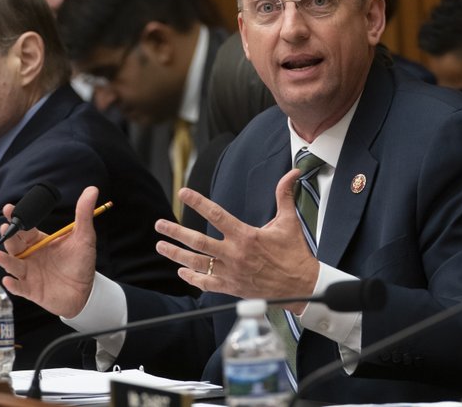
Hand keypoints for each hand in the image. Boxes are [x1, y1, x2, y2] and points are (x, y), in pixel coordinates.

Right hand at [0, 186, 98, 318]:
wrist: (87, 291)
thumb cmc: (82, 262)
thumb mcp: (84, 236)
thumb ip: (84, 214)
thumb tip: (92, 189)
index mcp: (40, 241)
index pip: (25, 227)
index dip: (17, 217)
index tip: (10, 207)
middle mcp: (31, 256)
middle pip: (15, 244)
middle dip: (9, 236)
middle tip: (6, 228)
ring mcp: (29, 273)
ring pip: (13, 265)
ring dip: (5, 260)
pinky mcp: (31, 290)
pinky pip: (19, 288)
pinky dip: (13, 285)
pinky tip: (8, 280)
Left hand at [154, 169, 319, 313]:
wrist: (302, 286)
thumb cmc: (295, 253)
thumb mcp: (289, 221)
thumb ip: (284, 195)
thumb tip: (292, 173)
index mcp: (246, 236)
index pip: (216, 215)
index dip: (198, 202)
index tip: (183, 193)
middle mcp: (235, 254)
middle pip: (198, 242)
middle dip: (175, 232)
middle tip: (160, 225)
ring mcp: (231, 273)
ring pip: (197, 263)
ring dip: (176, 254)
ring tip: (161, 246)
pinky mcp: (232, 287)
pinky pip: (206, 283)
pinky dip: (192, 277)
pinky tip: (182, 271)